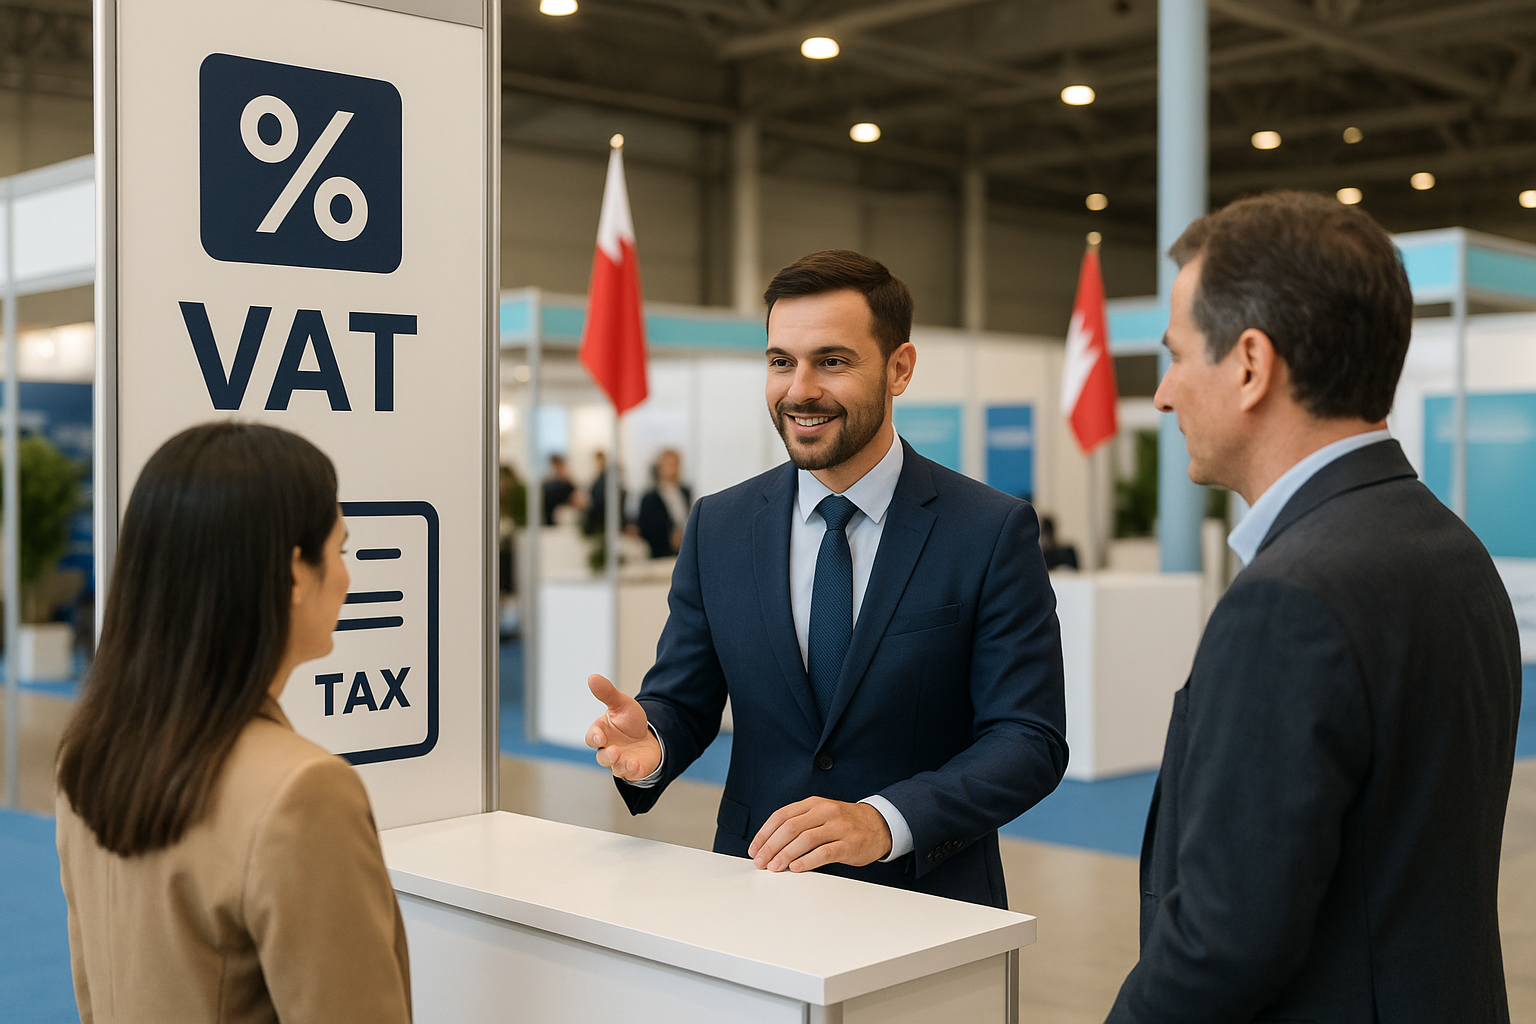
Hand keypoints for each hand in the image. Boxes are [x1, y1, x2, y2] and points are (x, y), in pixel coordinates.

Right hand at [585, 674, 661, 780]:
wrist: (649, 734)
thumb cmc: (629, 721)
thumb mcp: (620, 703)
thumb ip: (607, 693)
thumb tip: (592, 677)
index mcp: (601, 733)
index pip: (592, 738)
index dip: (594, 738)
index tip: (600, 736)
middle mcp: (608, 749)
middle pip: (602, 757)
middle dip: (608, 755)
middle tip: (614, 751)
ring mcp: (621, 761)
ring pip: (616, 768)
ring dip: (621, 765)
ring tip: (628, 760)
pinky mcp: (634, 770)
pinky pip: (631, 774)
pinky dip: (633, 771)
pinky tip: (636, 765)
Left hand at [748, 797, 892, 872]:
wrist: (879, 825)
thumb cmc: (844, 823)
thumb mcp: (821, 815)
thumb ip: (799, 824)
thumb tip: (769, 846)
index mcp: (813, 803)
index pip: (781, 816)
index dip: (764, 833)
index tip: (754, 849)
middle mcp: (825, 812)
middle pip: (790, 828)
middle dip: (771, 847)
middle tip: (761, 862)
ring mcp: (838, 827)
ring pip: (805, 839)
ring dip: (785, 855)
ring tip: (774, 867)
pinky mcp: (849, 844)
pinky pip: (824, 852)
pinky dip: (807, 861)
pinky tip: (796, 868)